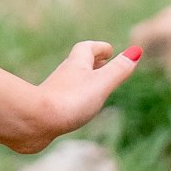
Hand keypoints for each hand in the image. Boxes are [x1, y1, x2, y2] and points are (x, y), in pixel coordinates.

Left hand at [11, 41, 141, 152]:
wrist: (34, 122)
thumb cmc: (70, 101)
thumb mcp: (101, 84)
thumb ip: (118, 70)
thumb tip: (136, 51)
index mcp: (76, 65)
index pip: (87, 49)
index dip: (99, 48)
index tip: (109, 50)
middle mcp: (63, 75)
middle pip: (77, 63)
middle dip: (92, 62)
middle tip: (104, 63)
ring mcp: (53, 92)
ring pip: (69, 81)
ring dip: (82, 80)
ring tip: (93, 87)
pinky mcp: (46, 109)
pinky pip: (61, 99)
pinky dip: (72, 99)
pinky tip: (74, 110)